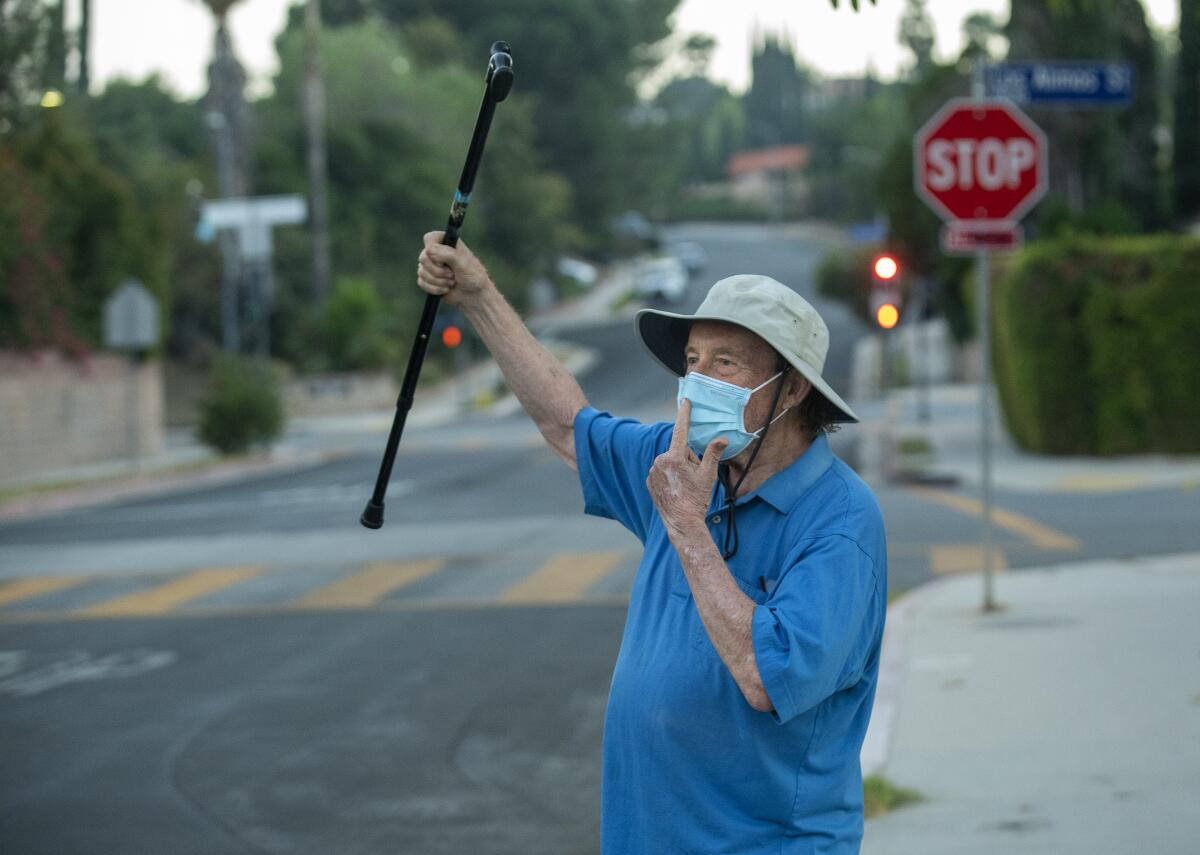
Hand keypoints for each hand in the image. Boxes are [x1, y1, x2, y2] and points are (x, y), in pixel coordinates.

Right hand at [417, 231, 491, 306]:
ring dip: (438, 281)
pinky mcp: (428, 278)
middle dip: (438, 271)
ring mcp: (431, 265)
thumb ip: (447, 254)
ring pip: (421, 272)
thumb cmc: (473, 276)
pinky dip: (435, 288)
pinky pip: (421, 282)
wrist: (474, 295)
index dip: (432, 250)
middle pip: (423, 257)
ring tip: (452, 282)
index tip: (442, 261)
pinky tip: (446, 289)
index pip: (429, 238)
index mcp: (447, 243)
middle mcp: (437, 252)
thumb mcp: (463, 263)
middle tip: (452, 274)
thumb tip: (428, 250)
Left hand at [647, 399, 726, 539]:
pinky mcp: (649, 480)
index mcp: (675, 457)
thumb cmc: (697, 499)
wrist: (681, 522)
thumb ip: (713, 454)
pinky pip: (661, 471)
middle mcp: (660, 461)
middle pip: (679, 451)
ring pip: (670, 461)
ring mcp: (652, 471)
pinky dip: (669, 476)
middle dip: (688, 459)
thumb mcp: (708, 475)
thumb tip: (722, 439)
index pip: (681, 430)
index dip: (685, 414)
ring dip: (678, 468)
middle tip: (694, 478)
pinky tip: (675, 489)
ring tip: (684, 486)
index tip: (686, 401)